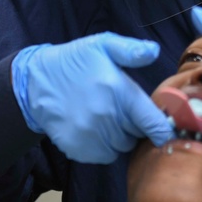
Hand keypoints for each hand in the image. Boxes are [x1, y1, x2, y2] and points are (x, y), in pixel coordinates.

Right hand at [12, 33, 173, 163]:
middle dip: (137, 126)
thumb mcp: (102, 45)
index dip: (164, 128)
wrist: (35, 82)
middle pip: (138, 136)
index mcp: (118, 92)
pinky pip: (104, 156)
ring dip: (121, 137)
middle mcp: (106, 118)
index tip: (165, 127)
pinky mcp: (78, 149)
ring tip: (109, 118)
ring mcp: (91, 136)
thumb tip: (154, 51)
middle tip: (125, 111)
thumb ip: (130, 50)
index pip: (154, 123)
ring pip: (122, 147)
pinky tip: (96, 128)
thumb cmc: (75, 61)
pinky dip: (104, 146)